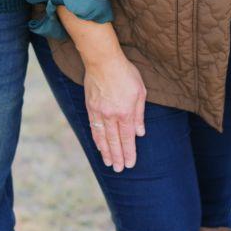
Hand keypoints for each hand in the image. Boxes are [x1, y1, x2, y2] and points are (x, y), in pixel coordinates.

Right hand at [83, 54, 146, 171]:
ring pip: (103, 137)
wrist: (102, 61)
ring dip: (106, 152)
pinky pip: (93, 128)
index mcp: (125, 112)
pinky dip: (97, 140)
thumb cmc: (125, 73)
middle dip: (118, 157)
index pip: (128, 138)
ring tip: (109, 163)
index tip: (130, 164)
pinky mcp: (90, 107)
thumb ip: (139, 114)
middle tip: (119, 170)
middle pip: (115, 141)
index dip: (129, 152)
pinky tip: (99, 147)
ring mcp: (99, 112)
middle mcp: (111, 115)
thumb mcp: (140, 91)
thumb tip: (140, 133)